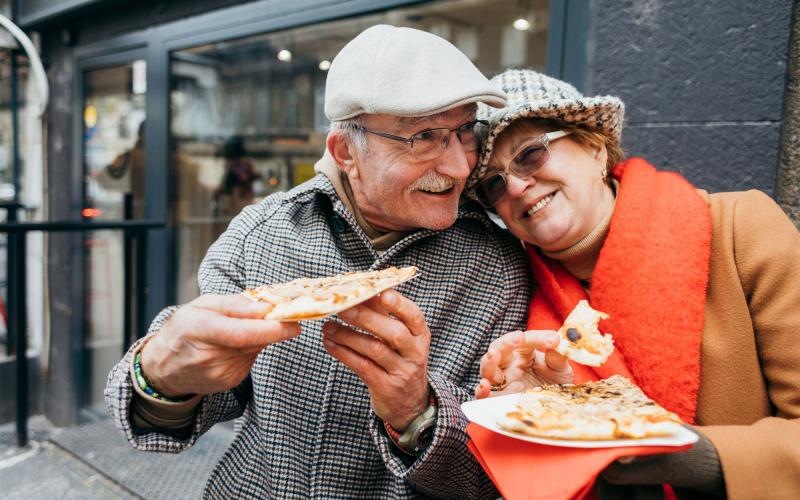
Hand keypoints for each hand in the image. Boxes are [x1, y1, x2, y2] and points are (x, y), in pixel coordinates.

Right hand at [140, 294, 300, 396]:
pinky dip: (250, 349)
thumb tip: (264, 308)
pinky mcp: (229, 382)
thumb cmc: (184, 329)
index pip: (243, 333)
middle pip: (254, 341)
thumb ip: (234, 304)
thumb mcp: (202, 305)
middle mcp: (209, 356)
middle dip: (271, 328)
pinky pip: (251, 359)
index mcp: (198, 329)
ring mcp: (219, 373)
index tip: (294, 324)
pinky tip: (233, 346)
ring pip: (255, 349)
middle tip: (279, 314)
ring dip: (257, 337)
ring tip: (238, 330)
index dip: (272, 329)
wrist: (165, 366)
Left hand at [321, 290, 429, 430]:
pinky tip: (329, 344)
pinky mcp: (386, 387)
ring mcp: (402, 371)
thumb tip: (361, 291)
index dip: (399, 304)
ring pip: (375, 350)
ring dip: (348, 336)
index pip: (414, 316)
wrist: (409, 403)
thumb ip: (384, 315)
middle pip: (394, 332)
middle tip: (342, 308)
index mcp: (420, 335)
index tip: (382, 293)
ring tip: (328, 327)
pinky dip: (344, 354)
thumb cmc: (399, 361)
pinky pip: (363, 367)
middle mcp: (415, 352)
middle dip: (366, 318)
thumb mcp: (400, 339)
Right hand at [474, 330, 571, 398]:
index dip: (537, 338)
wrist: (555, 411)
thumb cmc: (554, 385)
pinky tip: (484, 386)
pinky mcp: (498, 401)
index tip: (553, 340)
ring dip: (489, 362)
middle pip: (498, 349)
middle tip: (518, 338)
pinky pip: (484, 395)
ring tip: (493, 355)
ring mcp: (501, 382)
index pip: (524, 340)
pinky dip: (481, 391)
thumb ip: (557, 357)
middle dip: (506, 342)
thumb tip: (556, 341)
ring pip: (487, 369)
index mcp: (522, 353)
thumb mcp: (560, 370)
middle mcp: (508, 365)